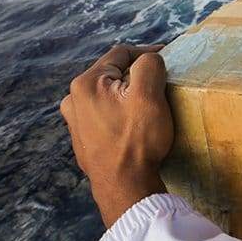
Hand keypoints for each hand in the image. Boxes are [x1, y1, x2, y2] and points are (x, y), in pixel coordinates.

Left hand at [60, 44, 172, 228]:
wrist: (125, 188)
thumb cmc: (137, 140)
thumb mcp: (149, 95)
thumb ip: (149, 65)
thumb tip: (150, 58)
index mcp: (86, 83)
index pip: (121, 54)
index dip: (148, 52)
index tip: (168, 56)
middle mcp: (73, 100)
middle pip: (113, 75)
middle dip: (137, 75)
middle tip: (161, 83)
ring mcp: (75, 122)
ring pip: (108, 96)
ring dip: (127, 96)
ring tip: (148, 105)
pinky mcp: (83, 141)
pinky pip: (105, 117)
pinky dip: (119, 114)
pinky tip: (133, 126)